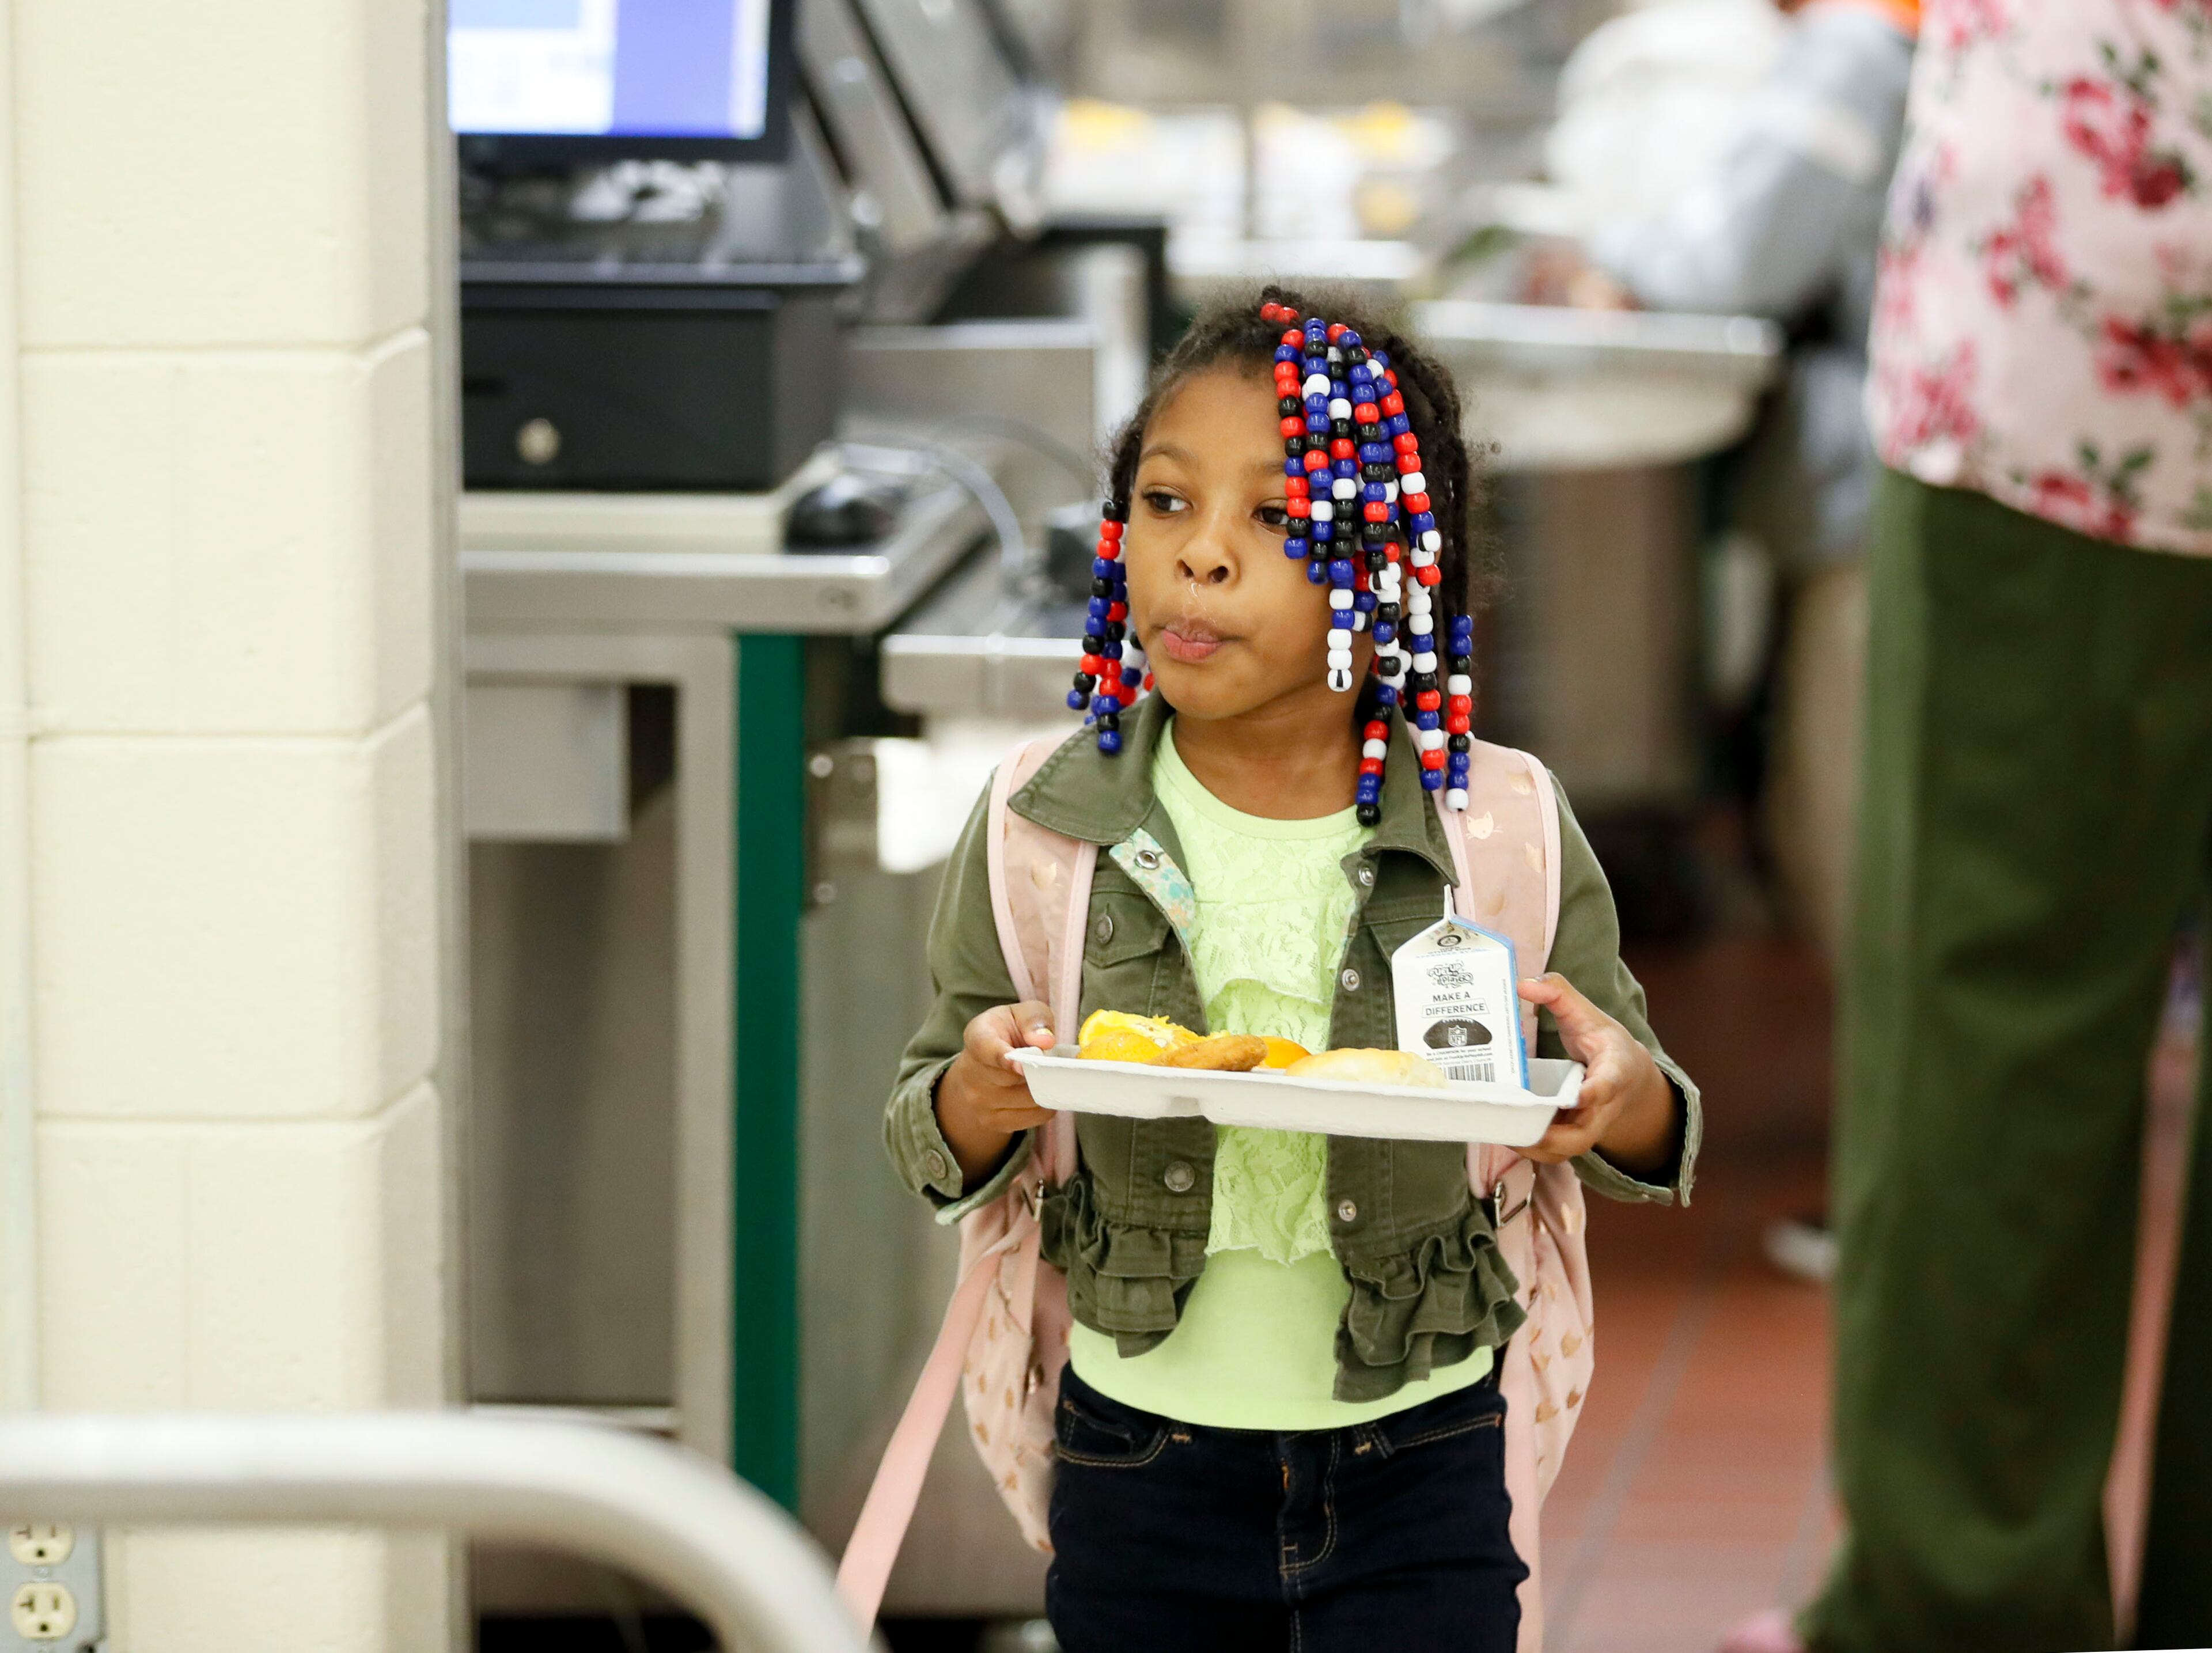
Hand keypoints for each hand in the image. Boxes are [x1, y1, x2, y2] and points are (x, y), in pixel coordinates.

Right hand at [935, 1001, 1057, 1184]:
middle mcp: (971, 1072)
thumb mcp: (1021, 1014)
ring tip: (1046, 1075)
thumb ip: (1034, 1019)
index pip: (986, 1049)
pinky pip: (1033, 1118)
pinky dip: (1045, 1106)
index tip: (1023, 1066)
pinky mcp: (991, 1121)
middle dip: (1040, 1070)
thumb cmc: (1008, 1033)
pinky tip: (1042, 1092)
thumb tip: (1045, 1042)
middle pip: (1014, 1078)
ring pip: (1028, 1099)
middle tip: (1054, 1063)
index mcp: (977, 1037)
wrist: (983, 1064)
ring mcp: (978, 1101)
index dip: (1005, 1059)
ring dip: (1045, 1088)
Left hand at [1517, 973, 1677, 1172]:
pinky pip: (1557, 1150)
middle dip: (1554, 1137)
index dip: (1593, 1093)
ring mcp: (1591, 1124)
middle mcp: (1605, 1104)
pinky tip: (1505, 1136)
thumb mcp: (1587, 1012)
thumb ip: (1558, 993)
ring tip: (1504, 1137)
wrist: (1631, 1075)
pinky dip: (1534, 1148)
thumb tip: (1523, 984)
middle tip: (1521, 1129)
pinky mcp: (1576, 1134)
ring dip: (1538, 1149)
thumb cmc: (1605, 1043)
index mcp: (1615, 1069)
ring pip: (1569, 1149)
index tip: (1577, 1096)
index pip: (1608, 1084)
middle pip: (1586, 1133)